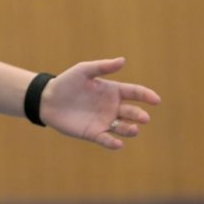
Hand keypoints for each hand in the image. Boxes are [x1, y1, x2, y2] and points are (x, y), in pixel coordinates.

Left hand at [40, 57, 160, 149]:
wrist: (47, 99)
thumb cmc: (67, 82)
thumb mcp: (83, 71)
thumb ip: (102, 67)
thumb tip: (123, 60)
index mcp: (113, 91)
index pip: (135, 93)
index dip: (146, 95)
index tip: (156, 100)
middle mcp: (112, 107)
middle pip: (132, 112)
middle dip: (139, 115)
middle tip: (143, 118)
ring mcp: (104, 121)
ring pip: (123, 127)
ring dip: (130, 129)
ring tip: (133, 129)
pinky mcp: (93, 133)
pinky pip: (107, 140)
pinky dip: (113, 143)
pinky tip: (118, 143)